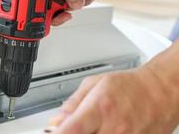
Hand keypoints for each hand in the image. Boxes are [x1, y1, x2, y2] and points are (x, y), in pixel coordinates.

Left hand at [48, 41, 178, 133]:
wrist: (160, 92)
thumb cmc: (130, 86)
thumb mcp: (95, 83)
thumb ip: (73, 103)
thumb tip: (57, 120)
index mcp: (100, 108)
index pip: (70, 130)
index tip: (52, 132)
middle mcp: (113, 128)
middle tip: (74, 126)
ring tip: (93, 125)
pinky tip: (104, 130)